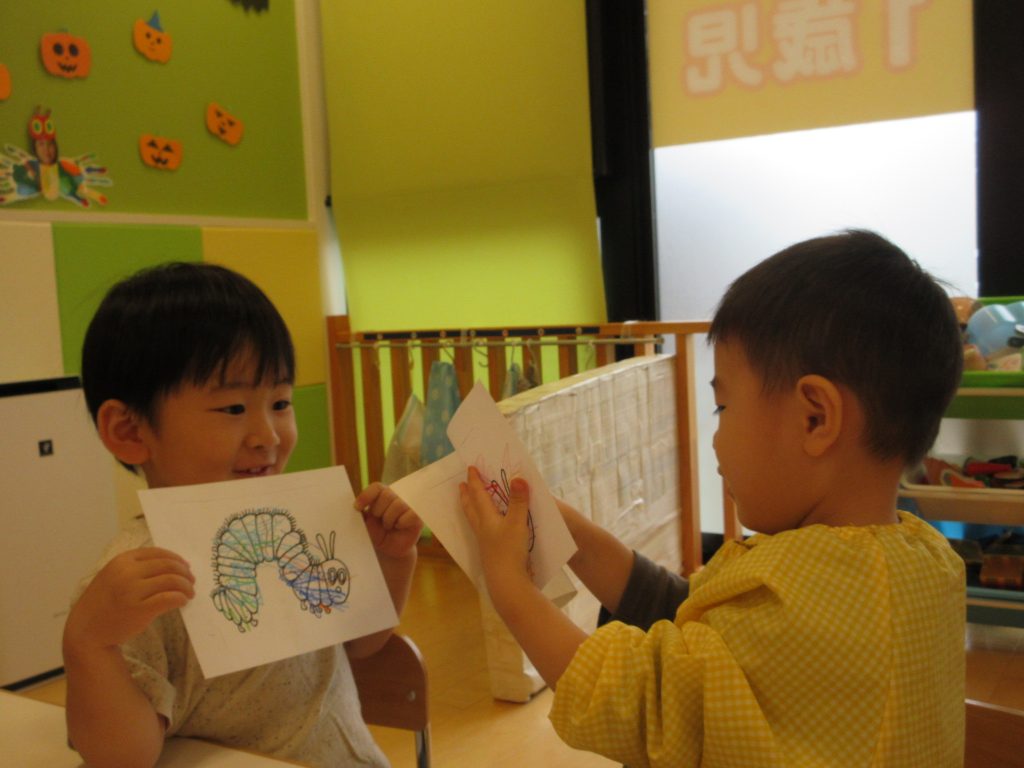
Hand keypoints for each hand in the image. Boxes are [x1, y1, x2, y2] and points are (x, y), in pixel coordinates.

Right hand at [64, 547, 193, 651]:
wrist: (86, 631)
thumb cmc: (103, 603)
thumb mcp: (113, 576)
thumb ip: (135, 567)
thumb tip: (172, 564)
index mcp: (122, 560)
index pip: (158, 553)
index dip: (176, 559)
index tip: (185, 567)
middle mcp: (127, 572)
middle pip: (168, 565)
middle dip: (185, 573)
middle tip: (191, 581)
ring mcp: (133, 591)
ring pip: (172, 580)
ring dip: (186, 586)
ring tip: (189, 593)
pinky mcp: (140, 610)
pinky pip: (169, 598)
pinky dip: (181, 598)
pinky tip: (183, 602)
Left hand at [355, 482, 422, 558]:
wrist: (388, 549)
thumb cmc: (377, 533)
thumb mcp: (365, 522)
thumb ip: (361, 512)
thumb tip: (354, 505)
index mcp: (383, 494)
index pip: (377, 487)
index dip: (366, 496)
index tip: (357, 508)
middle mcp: (398, 496)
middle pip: (387, 494)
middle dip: (378, 511)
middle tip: (379, 521)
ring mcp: (409, 506)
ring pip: (398, 505)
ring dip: (389, 520)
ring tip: (388, 526)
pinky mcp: (418, 517)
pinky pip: (409, 515)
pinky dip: (401, 523)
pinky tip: (399, 527)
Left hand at [460, 466, 533, 588]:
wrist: (507, 583)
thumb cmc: (510, 551)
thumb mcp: (518, 523)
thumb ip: (519, 501)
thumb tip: (518, 477)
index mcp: (487, 519)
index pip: (478, 495)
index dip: (474, 481)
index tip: (469, 468)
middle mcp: (482, 529)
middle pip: (470, 508)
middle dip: (466, 495)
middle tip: (460, 485)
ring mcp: (485, 543)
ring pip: (474, 521)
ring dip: (471, 509)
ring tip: (469, 503)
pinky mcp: (490, 554)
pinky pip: (482, 532)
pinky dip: (481, 523)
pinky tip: (487, 528)